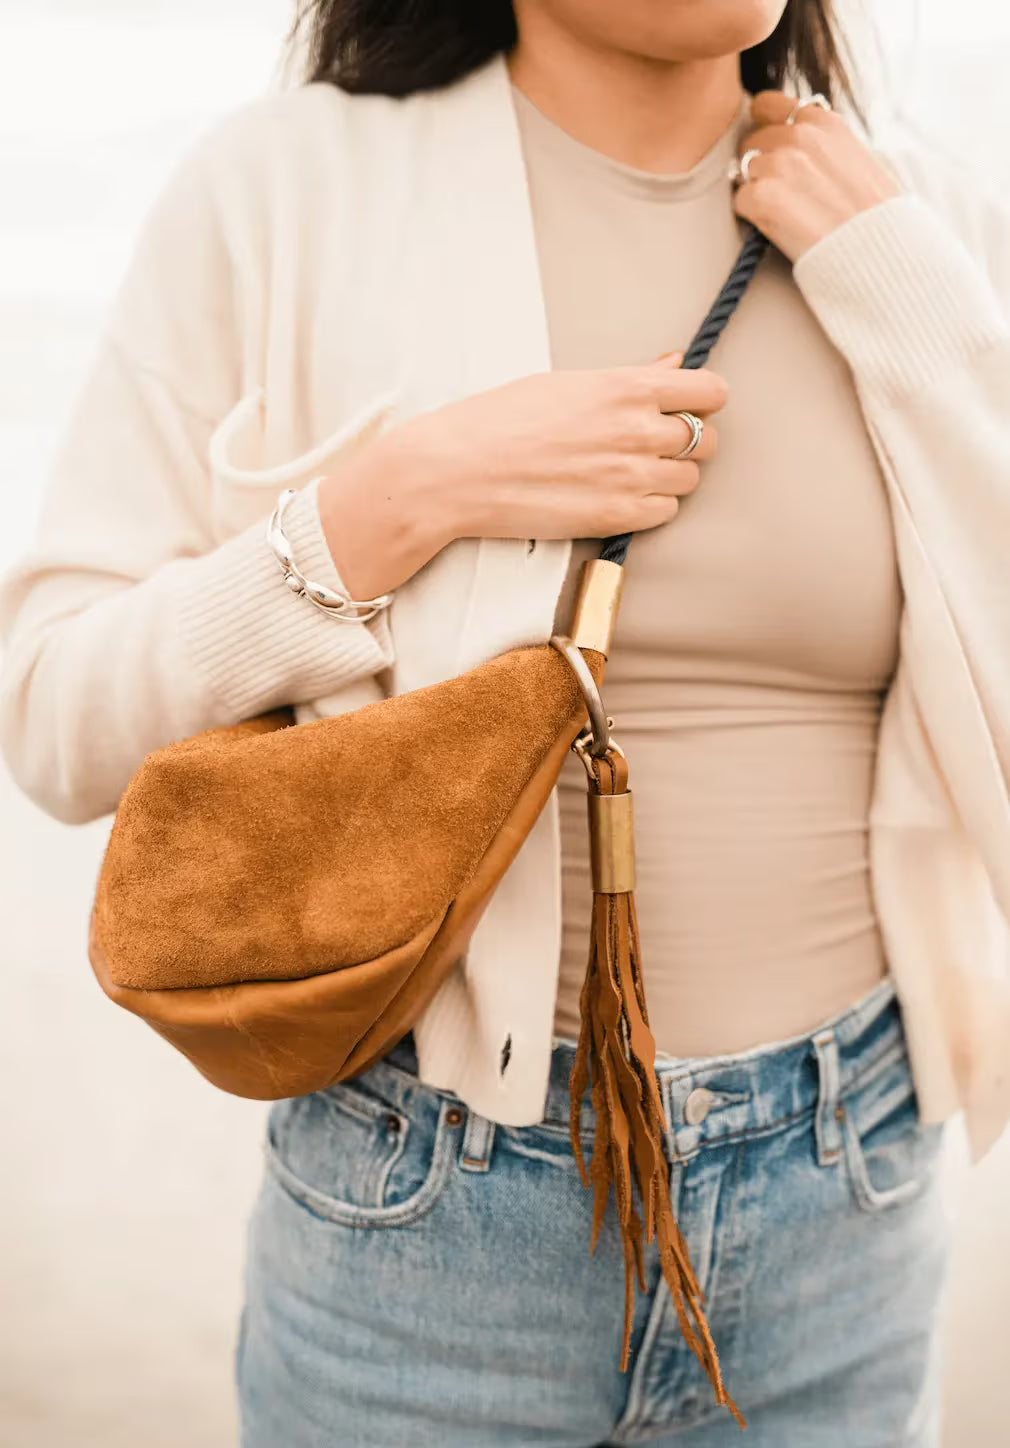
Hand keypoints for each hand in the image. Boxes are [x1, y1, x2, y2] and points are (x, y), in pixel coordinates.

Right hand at [381, 355, 727, 544]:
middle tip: (653, 444)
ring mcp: (630, 476)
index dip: (703, 400)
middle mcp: (637, 430)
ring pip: (690, 479)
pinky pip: (665, 512)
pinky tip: (620, 497)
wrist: (457, 471)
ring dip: (670, 476)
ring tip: (630, 472)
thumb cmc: (500, 420)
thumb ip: (630, 378)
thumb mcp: (565, 383)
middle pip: (707, 439)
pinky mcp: (616, 516)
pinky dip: (651, 507)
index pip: (710, 391)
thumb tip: (673, 362)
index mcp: (626, 386)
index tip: (688, 407)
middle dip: (688, 441)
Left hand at [732, 90, 901, 263]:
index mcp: (823, 120)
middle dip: (760, 165)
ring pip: (743, 171)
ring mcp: (781, 163)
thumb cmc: (871, 213)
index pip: (765, 105)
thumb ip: (821, 141)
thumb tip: (789, 136)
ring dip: (757, 191)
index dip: (763, 130)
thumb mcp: (855, 157)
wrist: (878, 250)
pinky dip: (753, 216)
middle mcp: (799, 134)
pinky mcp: (765, 196)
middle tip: (786, 194)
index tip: (773, 151)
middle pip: (751, 142)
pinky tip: (780, 226)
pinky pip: (741, 201)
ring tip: (788, 212)